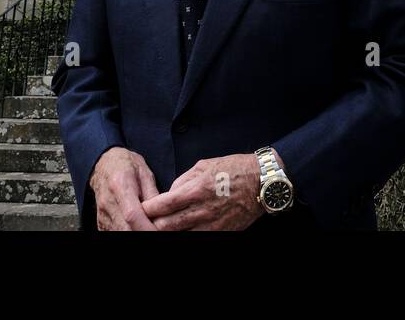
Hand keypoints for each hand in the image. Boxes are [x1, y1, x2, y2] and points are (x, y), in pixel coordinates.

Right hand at [89, 146, 161, 230]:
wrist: (105, 164)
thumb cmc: (127, 166)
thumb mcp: (146, 173)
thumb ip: (152, 194)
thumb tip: (161, 214)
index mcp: (120, 184)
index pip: (132, 215)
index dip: (146, 227)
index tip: (159, 230)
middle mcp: (107, 202)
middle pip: (125, 228)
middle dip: (143, 230)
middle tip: (157, 227)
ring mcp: (102, 214)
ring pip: (120, 233)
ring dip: (136, 231)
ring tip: (148, 224)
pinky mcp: (101, 223)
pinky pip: (115, 233)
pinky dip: (128, 231)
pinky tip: (138, 224)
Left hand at [142, 152, 264, 229]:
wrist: (261, 182)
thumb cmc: (233, 169)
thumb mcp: (204, 165)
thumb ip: (183, 180)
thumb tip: (169, 194)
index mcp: (196, 189)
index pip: (163, 204)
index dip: (148, 208)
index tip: (142, 207)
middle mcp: (202, 210)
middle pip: (166, 226)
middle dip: (153, 224)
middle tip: (147, 221)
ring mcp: (211, 224)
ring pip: (179, 236)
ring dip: (167, 232)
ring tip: (161, 227)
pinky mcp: (220, 232)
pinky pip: (196, 238)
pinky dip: (185, 235)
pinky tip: (181, 231)